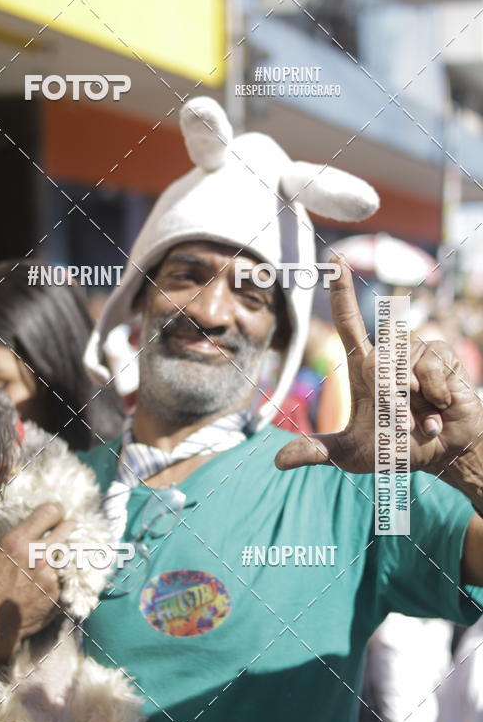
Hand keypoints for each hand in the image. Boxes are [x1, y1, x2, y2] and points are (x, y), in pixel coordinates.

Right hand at [0, 502, 76, 662]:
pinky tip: (55, 578)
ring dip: (65, 553)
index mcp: (17, 541)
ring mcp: (51, 575)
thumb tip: (17, 525)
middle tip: (62, 532)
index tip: (54, 516)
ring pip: (70, 552)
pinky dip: (65, 575)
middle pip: (68, 527)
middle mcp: (37, 554)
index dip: (55, 511)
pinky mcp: (59, 593)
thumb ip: (7, 539)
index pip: (50, 511)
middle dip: (66, 528)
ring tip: (57, 557)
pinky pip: (69, 576)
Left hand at [275, 257, 482, 477]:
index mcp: (363, 368)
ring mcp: (418, 354)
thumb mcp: (350, 454)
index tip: (334, 260)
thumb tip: (277, 461)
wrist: (442, 454)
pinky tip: (442, 409)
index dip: (341, 290)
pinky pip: (436, 365)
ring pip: (409, 358)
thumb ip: (317, 452)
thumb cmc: (396, 448)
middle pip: (382, 350)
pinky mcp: (444, 358)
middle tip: (401, 419)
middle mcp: (389, 356)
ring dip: (415, 396)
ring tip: (421, 416)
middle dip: (391, 390)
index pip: (348, 321)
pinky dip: (437, 394)